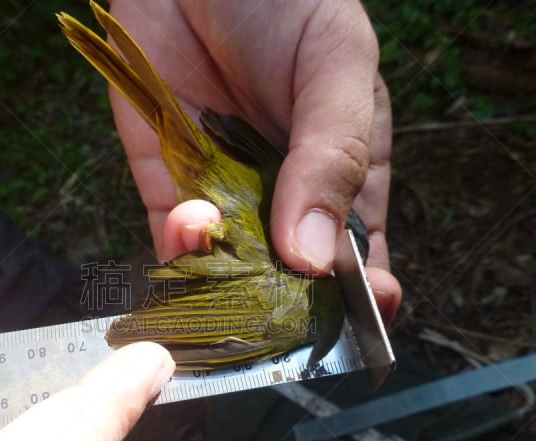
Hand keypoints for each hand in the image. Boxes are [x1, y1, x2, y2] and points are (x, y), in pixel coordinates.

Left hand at [109, 0, 400, 323]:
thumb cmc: (288, 1)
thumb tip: (316, 256)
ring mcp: (227, 199)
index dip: (364, 294)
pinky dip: (177, 256)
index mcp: (344, 174)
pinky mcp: (170, 187)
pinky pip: (174, 242)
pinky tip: (189, 228)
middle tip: (279, 315)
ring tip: (220, 238)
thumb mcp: (335, 67)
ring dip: (225, 281)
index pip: (360, 254)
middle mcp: (286, 200)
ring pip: (231, 274)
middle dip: (286, 306)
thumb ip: (331, 158)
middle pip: (291, 281)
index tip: (365, 315)